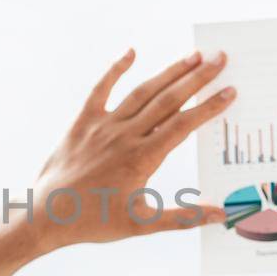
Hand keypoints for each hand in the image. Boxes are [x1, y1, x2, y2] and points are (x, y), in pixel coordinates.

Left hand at [19, 48, 235, 253]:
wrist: (46, 215)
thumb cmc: (94, 221)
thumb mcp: (142, 224)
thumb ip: (183, 218)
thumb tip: (220, 215)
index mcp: (143, 158)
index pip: (184, 124)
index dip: (209, 106)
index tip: (230, 90)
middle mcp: (125, 135)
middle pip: (168, 100)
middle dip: (198, 78)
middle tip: (221, 58)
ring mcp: (103, 126)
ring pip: (142, 91)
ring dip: (169, 72)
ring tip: (193, 56)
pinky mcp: (82, 122)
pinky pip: (100, 89)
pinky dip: (115, 69)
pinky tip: (131, 52)